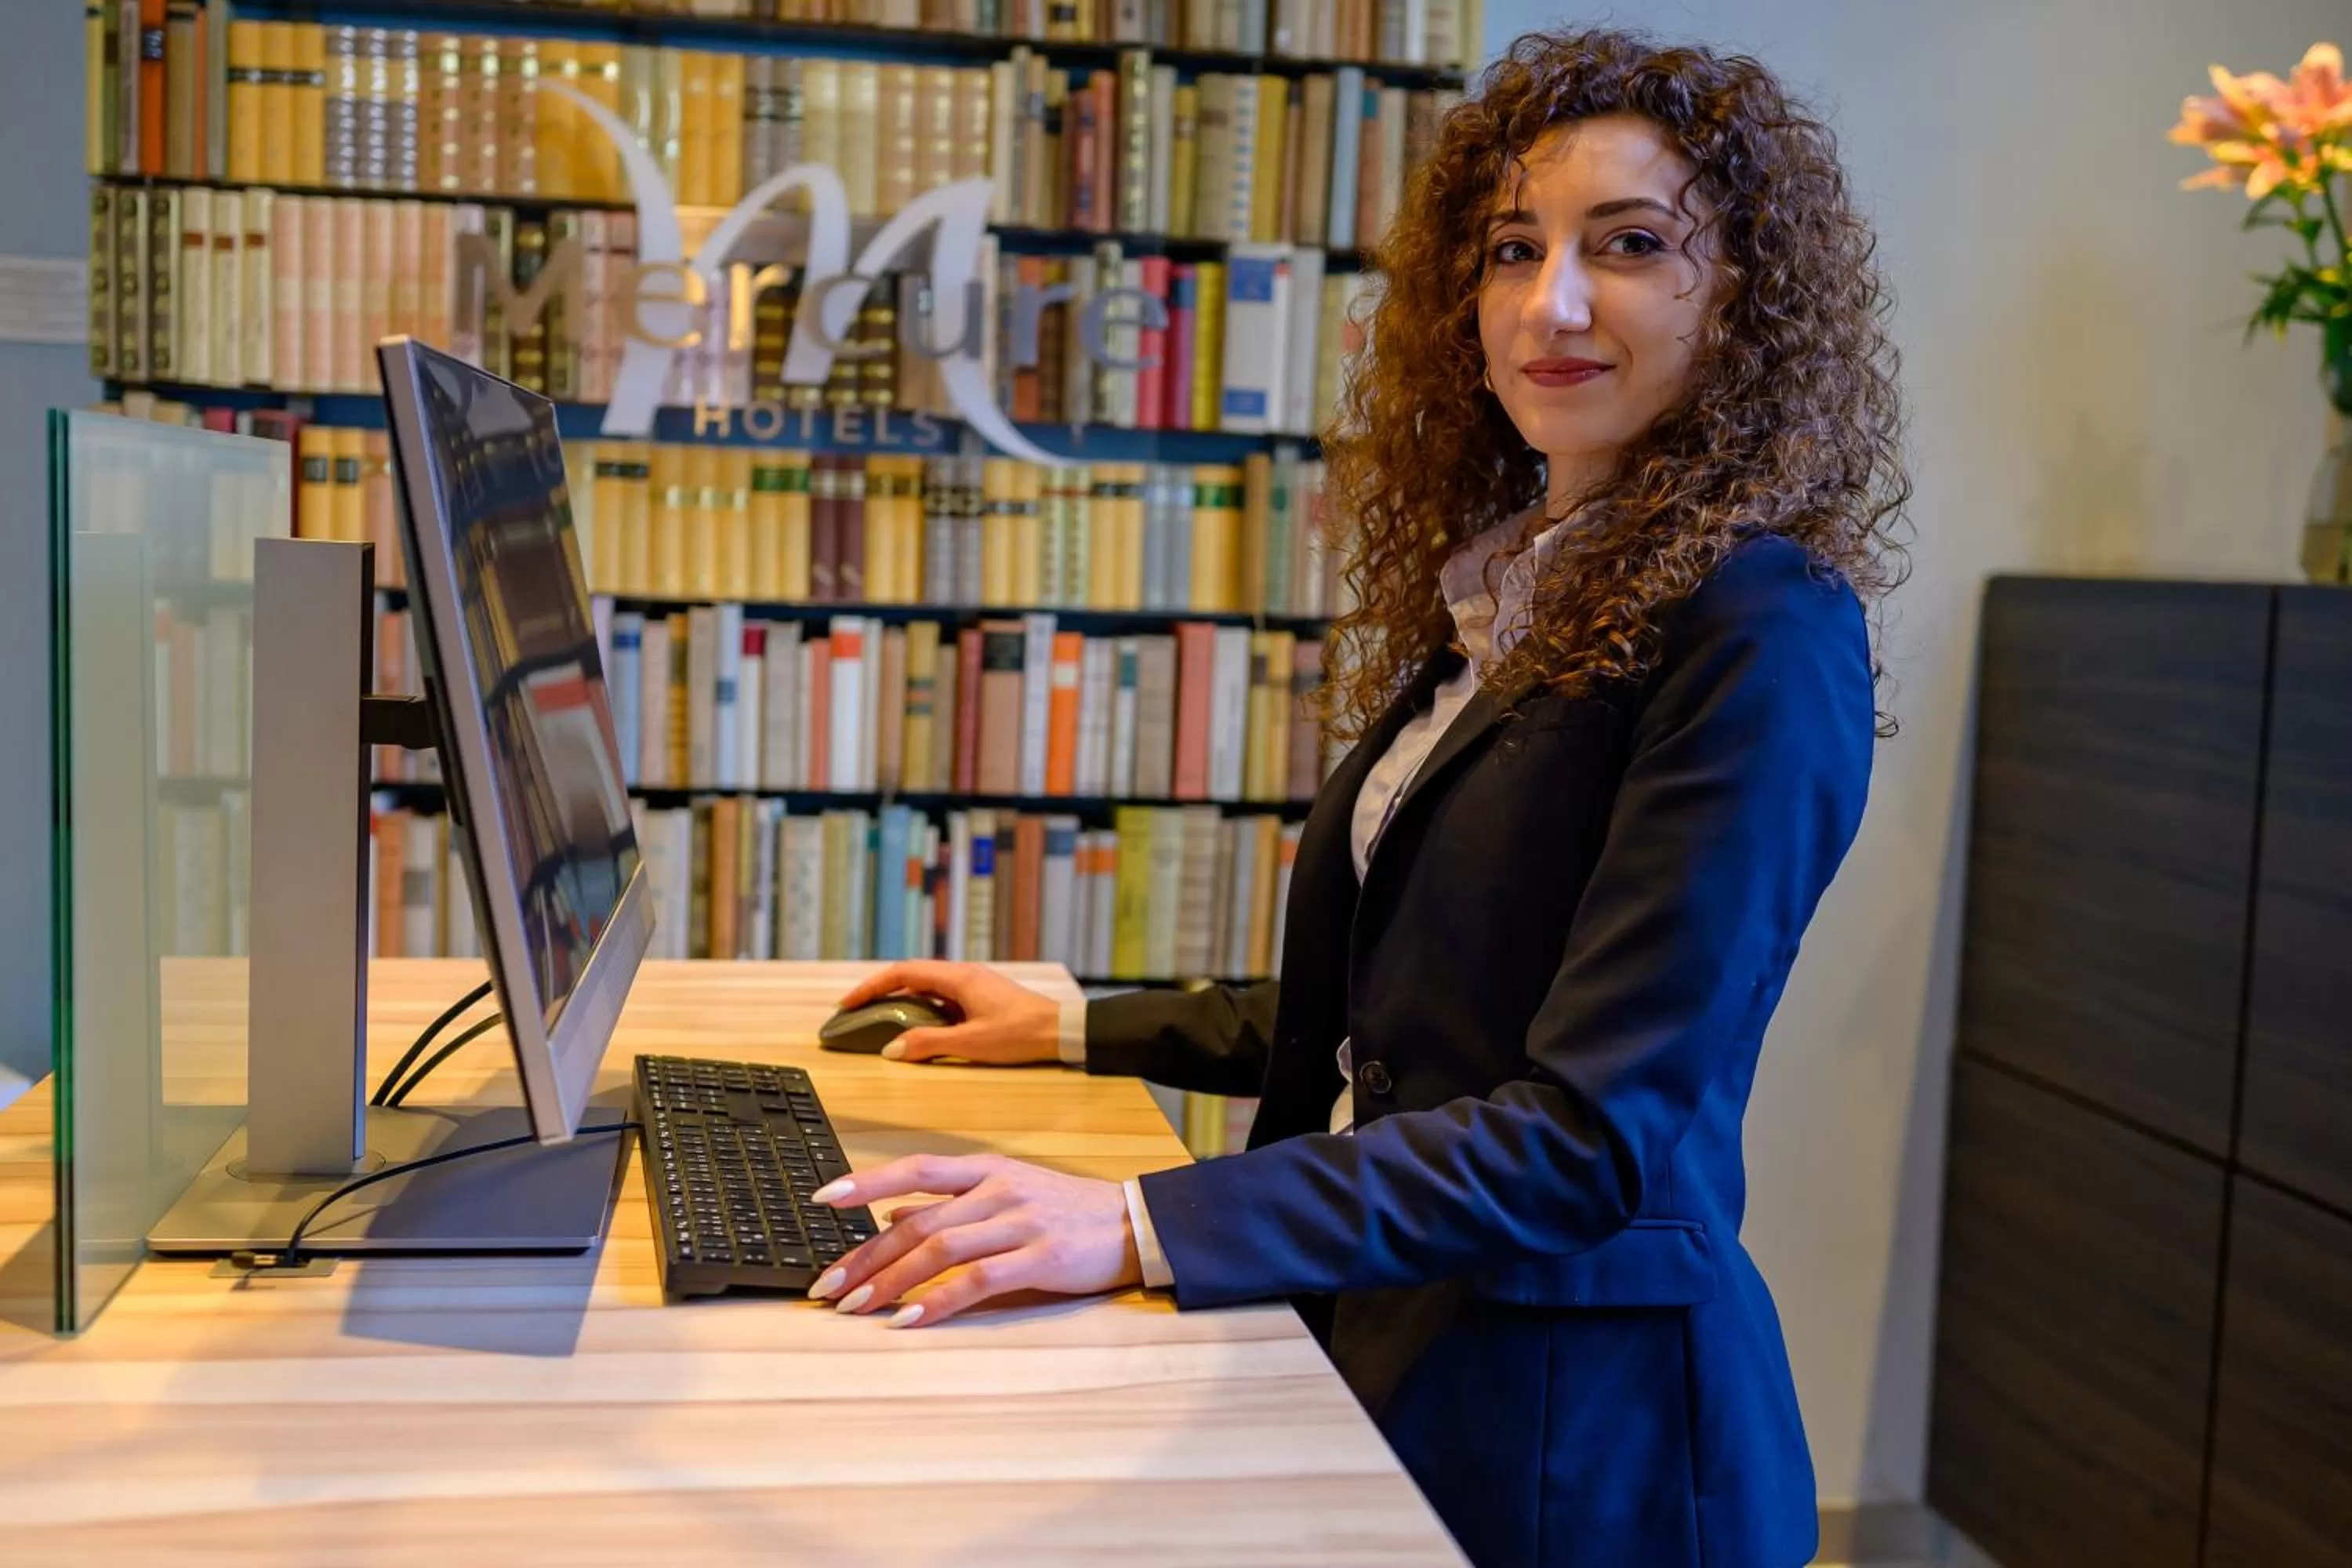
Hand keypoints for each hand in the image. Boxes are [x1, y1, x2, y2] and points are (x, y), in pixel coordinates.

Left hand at [806, 1154, 1141, 1326]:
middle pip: (917, 1220)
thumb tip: (890, 1211)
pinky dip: (938, 1301)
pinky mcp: (1040, 1257)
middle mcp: (998, 1190)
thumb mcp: (1006, 1193)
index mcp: (987, 1171)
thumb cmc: (1066, 1211)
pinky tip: (908, 1319)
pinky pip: (978, 1280)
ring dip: (891, 1279)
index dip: (866, 1182)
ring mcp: (1019, 1222)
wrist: (1135, 1223)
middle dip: (864, 1255)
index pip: (916, 1169)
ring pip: (940, 1248)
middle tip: (827, 1286)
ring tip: (856, 1306)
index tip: (821, 1199)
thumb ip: (950, 1203)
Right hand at [833, 960, 1062, 1065]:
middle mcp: (963, 974)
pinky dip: (921, 1007)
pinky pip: (942, 996)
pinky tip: (915, 1025)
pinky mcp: (981, 996)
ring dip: (900, 999)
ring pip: (926, 986)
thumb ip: (929, 1044)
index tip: (848, 1003)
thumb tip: (891, 1049)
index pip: (903, 972)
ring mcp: (973, 984)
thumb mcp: (971, 1043)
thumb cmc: (1020, 1034)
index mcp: (958, 977)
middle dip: (880, 991)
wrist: (1063, 1030)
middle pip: (911, 975)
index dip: (871, 986)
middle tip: (855, 1011)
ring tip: (878, 1018)